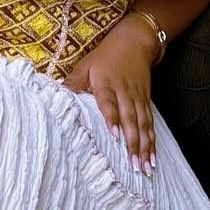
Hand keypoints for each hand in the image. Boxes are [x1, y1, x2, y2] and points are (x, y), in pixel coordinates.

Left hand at [62, 22, 156, 174]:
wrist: (133, 42)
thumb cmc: (104, 56)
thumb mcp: (85, 66)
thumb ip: (73, 83)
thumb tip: (56, 98)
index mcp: (106, 84)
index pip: (109, 103)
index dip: (113, 119)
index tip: (115, 136)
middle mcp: (124, 93)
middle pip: (130, 119)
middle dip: (133, 143)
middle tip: (133, 164)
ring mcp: (137, 98)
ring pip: (143, 125)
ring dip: (145, 147)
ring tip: (145, 168)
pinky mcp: (146, 101)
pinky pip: (150, 123)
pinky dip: (152, 140)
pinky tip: (153, 157)